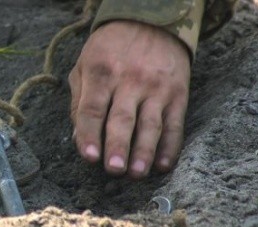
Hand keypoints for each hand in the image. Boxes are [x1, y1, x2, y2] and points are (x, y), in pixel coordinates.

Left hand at [69, 20, 190, 177]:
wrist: (152, 21)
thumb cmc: (109, 50)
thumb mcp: (84, 65)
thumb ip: (79, 102)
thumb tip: (79, 139)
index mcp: (101, 73)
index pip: (93, 109)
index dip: (89, 134)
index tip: (88, 156)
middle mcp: (130, 81)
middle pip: (122, 119)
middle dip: (118, 146)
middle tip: (113, 170)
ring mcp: (157, 88)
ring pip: (150, 124)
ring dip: (144, 151)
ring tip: (137, 173)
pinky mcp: (178, 93)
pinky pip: (175, 124)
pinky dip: (170, 147)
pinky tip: (163, 165)